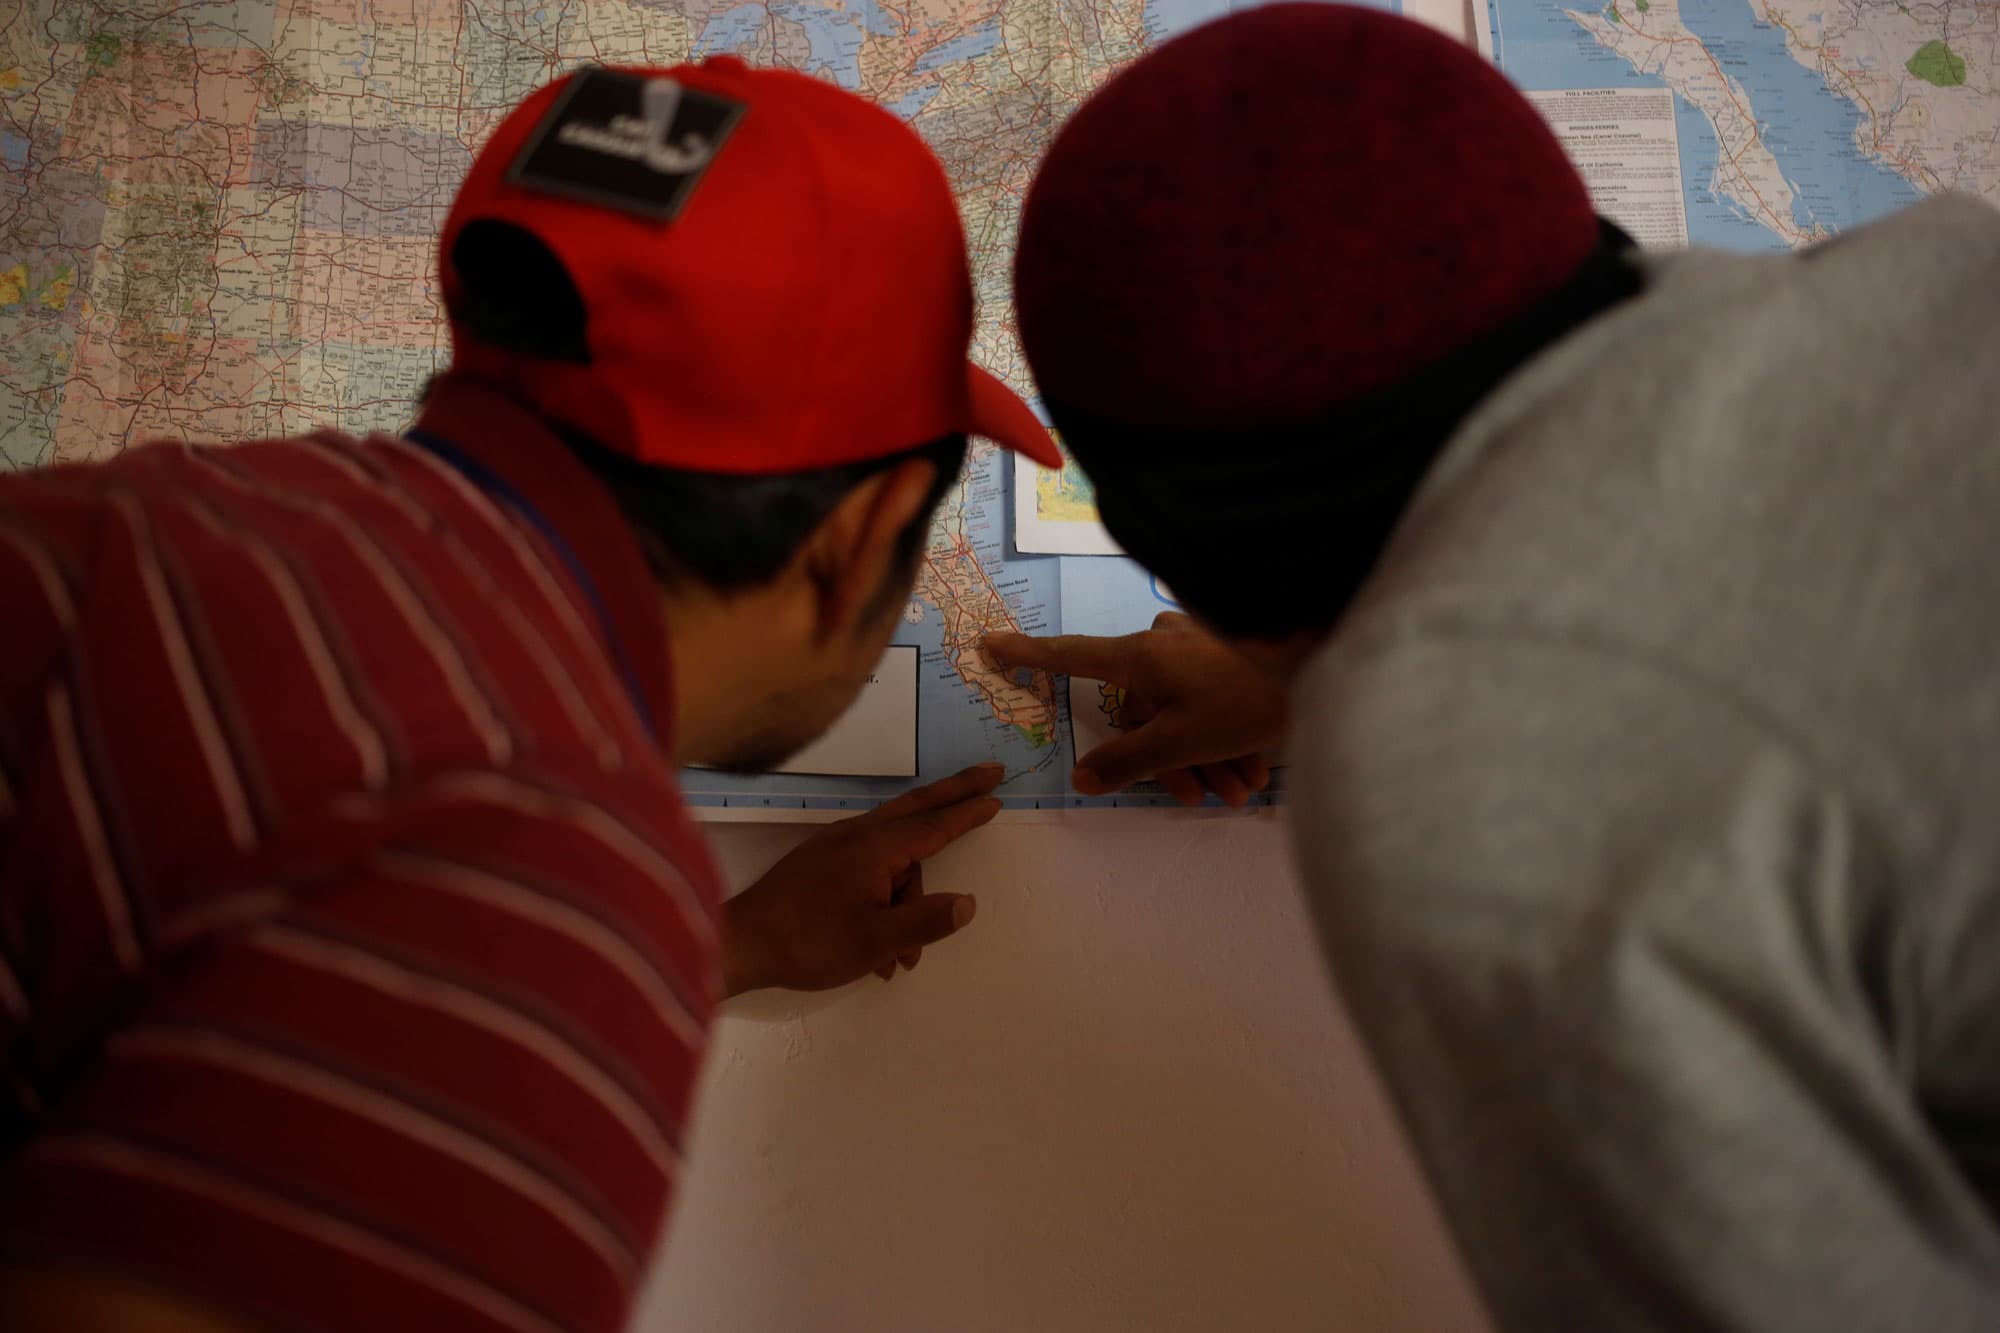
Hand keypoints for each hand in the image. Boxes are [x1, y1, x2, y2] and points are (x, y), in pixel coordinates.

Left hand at [721, 764, 1002, 994]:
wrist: (740, 943)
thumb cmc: (809, 942)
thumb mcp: (874, 941)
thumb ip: (925, 921)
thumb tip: (968, 903)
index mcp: (874, 849)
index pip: (933, 825)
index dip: (967, 812)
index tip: (996, 794)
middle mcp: (856, 836)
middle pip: (916, 809)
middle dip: (955, 796)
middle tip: (990, 775)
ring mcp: (835, 848)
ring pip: (892, 863)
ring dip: (907, 904)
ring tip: (900, 959)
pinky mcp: (821, 865)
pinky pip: (869, 874)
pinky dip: (884, 905)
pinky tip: (878, 954)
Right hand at [984, 614, 1286, 806]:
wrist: (1327, 662)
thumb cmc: (1243, 700)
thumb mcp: (1180, 741)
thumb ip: (1127, 762)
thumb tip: (1081, 776)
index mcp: (1139, 656)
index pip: (1069, 656)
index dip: (1028, 655)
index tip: (989, 644)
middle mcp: (1161, 641)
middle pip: (1144, 711)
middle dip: (1174, 760)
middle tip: (1205, 797)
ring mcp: (1196, 642)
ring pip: (1182, 711)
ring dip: (1207, 757)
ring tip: (1242, 790)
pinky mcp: (1228, 650)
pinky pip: (1209, 700)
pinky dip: (1226, 737)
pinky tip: (1256, 770)